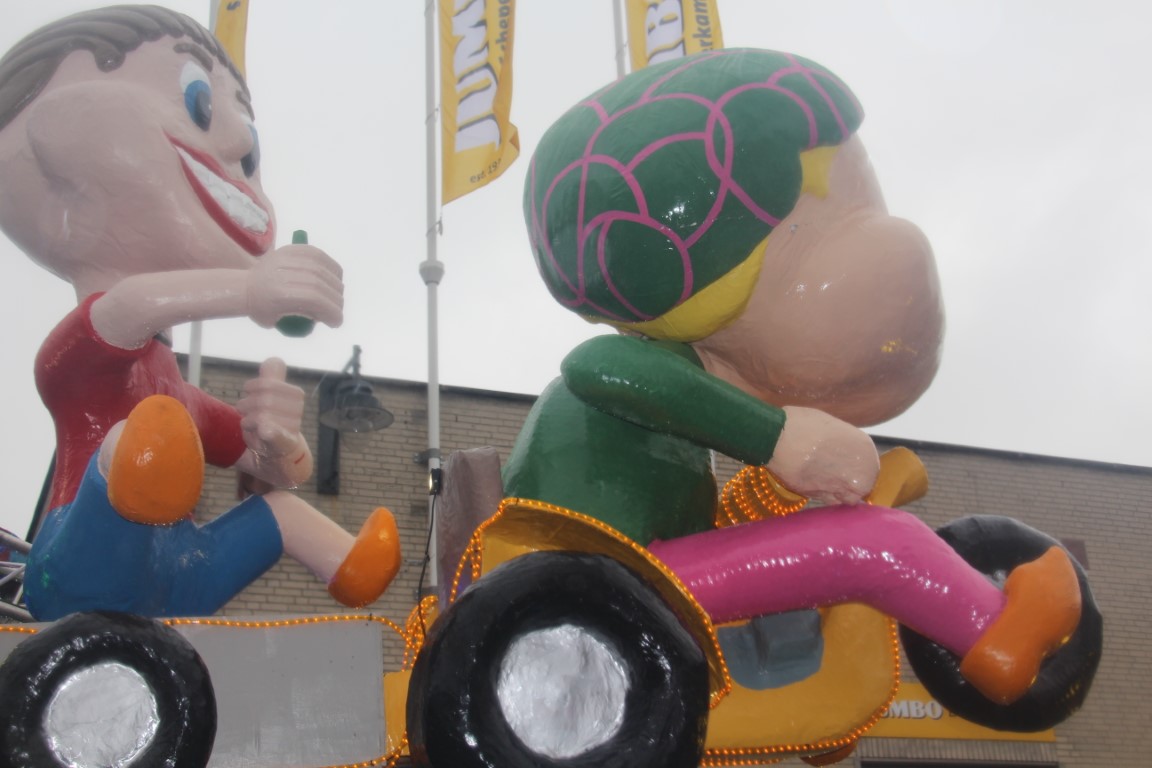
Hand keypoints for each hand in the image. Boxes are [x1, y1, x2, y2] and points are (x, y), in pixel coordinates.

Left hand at [235, 357, 312, 487]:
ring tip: (250, 430)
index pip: (268, 383)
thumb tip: (274, 359)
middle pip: (262, 400)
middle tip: (244, 416)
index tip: (248, 393)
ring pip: (258, 417)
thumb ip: (272, 378)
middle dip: (246, 407)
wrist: (282, 458)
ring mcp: (290, 430)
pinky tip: (266, 430)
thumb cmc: (274, 424)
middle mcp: (297, 412)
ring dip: (246, 424)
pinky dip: (270, 431)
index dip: (253, 387)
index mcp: (296, 396)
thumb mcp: (272, 399)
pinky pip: (276, 435)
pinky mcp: (282, 447)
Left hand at [246, 243, 343, 329]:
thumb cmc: (261, 308)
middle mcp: (283, 273)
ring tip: (337, 294)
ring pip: (321, 268)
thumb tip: (326, 313)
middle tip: (337, 309)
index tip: (336, 322)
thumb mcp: (278, 321)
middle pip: (320, 284)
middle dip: (335, 300)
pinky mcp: (289, 249)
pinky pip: (317, 254)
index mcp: (278, 295)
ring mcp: (286, 258)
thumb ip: (303, 317)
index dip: (331, 310)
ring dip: (336, 283)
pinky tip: (334, 276)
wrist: (244, 286)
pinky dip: (330, 265)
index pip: (314, 299)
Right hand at [766, 406, 879, 504]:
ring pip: (848, 499)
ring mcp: (841, 486)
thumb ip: (842, 441)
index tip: (847, 465)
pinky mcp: (821, 497)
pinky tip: (816, 485)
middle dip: (852, 483)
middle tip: (837, 475)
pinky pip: (829, 502)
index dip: (857, 468)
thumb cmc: (802, 424)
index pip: (871, 467)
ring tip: (826, 480)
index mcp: (864, 448)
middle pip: (863, 487)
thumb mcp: (831, 425)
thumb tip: (839, 449)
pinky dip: (825, 496)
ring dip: (840, 492)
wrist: (776, 437)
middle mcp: (859, 471)